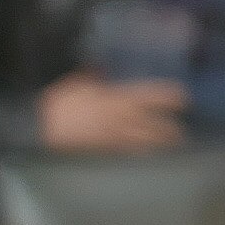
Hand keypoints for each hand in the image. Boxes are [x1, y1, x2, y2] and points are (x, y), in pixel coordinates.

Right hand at [39, 73, 186, 153]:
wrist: (41, 126)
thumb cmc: (58, 102)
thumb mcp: (77, 81)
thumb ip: (93, 76)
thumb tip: (100, 69)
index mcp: (117, 97)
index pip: (152, 96)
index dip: (170, 97)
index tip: (183, 98)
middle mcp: (120, 117)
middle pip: (153, 124)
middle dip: (169, 130)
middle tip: (180, 133)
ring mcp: (111, 135)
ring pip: (142, 140)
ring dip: (158, 144)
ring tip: (171, 146)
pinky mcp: (101, 148)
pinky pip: (125, 151)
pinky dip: (138, 153)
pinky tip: (147, 155)